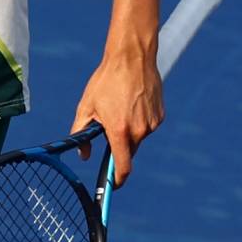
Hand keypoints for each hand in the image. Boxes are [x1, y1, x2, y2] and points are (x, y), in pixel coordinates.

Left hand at [68, 40, 163, 186]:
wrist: (132, 57)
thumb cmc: (106, 80)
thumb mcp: (86, 106)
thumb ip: (81, 132)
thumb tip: (82, 154)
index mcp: (120, 130)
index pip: (122, 166)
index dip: (117, 180)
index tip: (112, 185)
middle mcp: (139, 130)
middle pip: (129, 152)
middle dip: (119, 147)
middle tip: (109, 128)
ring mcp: (152, 123)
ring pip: (138, 139)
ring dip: (128, 132)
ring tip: (120, 107)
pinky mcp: (160, 116)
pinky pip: (147, 127)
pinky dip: (138, 121)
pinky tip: (132, 104)